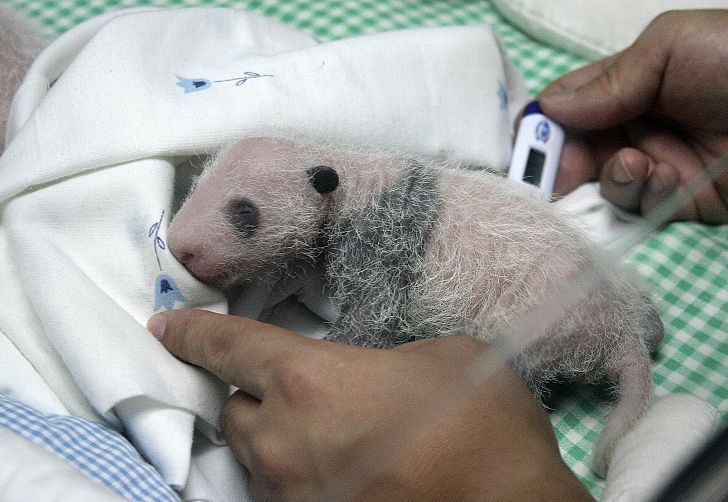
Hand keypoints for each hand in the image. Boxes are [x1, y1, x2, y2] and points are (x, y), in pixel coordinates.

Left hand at [147, 310, 591, 500]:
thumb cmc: (480, 422)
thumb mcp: (439, 357)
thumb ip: (384, 357)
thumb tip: (374, 376)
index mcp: (309, 382)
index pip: (228, 348)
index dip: (192, 333)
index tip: (165, 326)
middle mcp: (284, 443)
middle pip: (233, 412)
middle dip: (252, 396)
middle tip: (290, 389)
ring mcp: (296, 498)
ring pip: (257, 460)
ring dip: (274, 440)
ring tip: (318, 433)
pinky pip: (286, 494)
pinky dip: (299, 476)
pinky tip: (339, 468)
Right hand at [538, 10, 727, 223]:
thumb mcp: (668, 49)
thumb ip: (608, 82)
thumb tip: (548, 109)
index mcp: (625, 87)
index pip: (568, 109)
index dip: (544, 126)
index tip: (526, 144)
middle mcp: (633, 128)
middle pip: (575, 154)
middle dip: (559, 165)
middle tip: (548, 178)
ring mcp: (654, 166)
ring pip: (601, 184)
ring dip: (608, 176)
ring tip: (634, 162)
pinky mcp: (677, 201)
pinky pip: (637, 206)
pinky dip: (640, 192)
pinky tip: (661, 174)